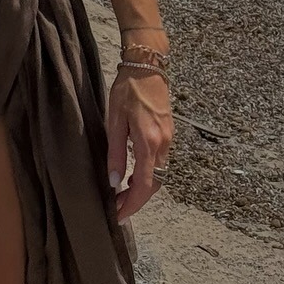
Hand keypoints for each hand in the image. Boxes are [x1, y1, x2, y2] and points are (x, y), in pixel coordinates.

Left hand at [105, 67, 173, 220]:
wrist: (147, 66)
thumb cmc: (127, 90)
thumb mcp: (114, 121)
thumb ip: (116, 153)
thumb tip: (115, 182)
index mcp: (148, 142)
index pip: (144, 185)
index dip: (132, 204)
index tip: (119, 216)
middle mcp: (163, 144)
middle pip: (155, 184)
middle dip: (137, 200)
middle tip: (117, 209)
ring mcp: (168, 139)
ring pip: (159, 174)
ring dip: (143, 189)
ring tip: (121, 195)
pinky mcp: (168, 133)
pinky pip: (160, 162)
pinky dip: (148, 174)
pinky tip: (133, 175)